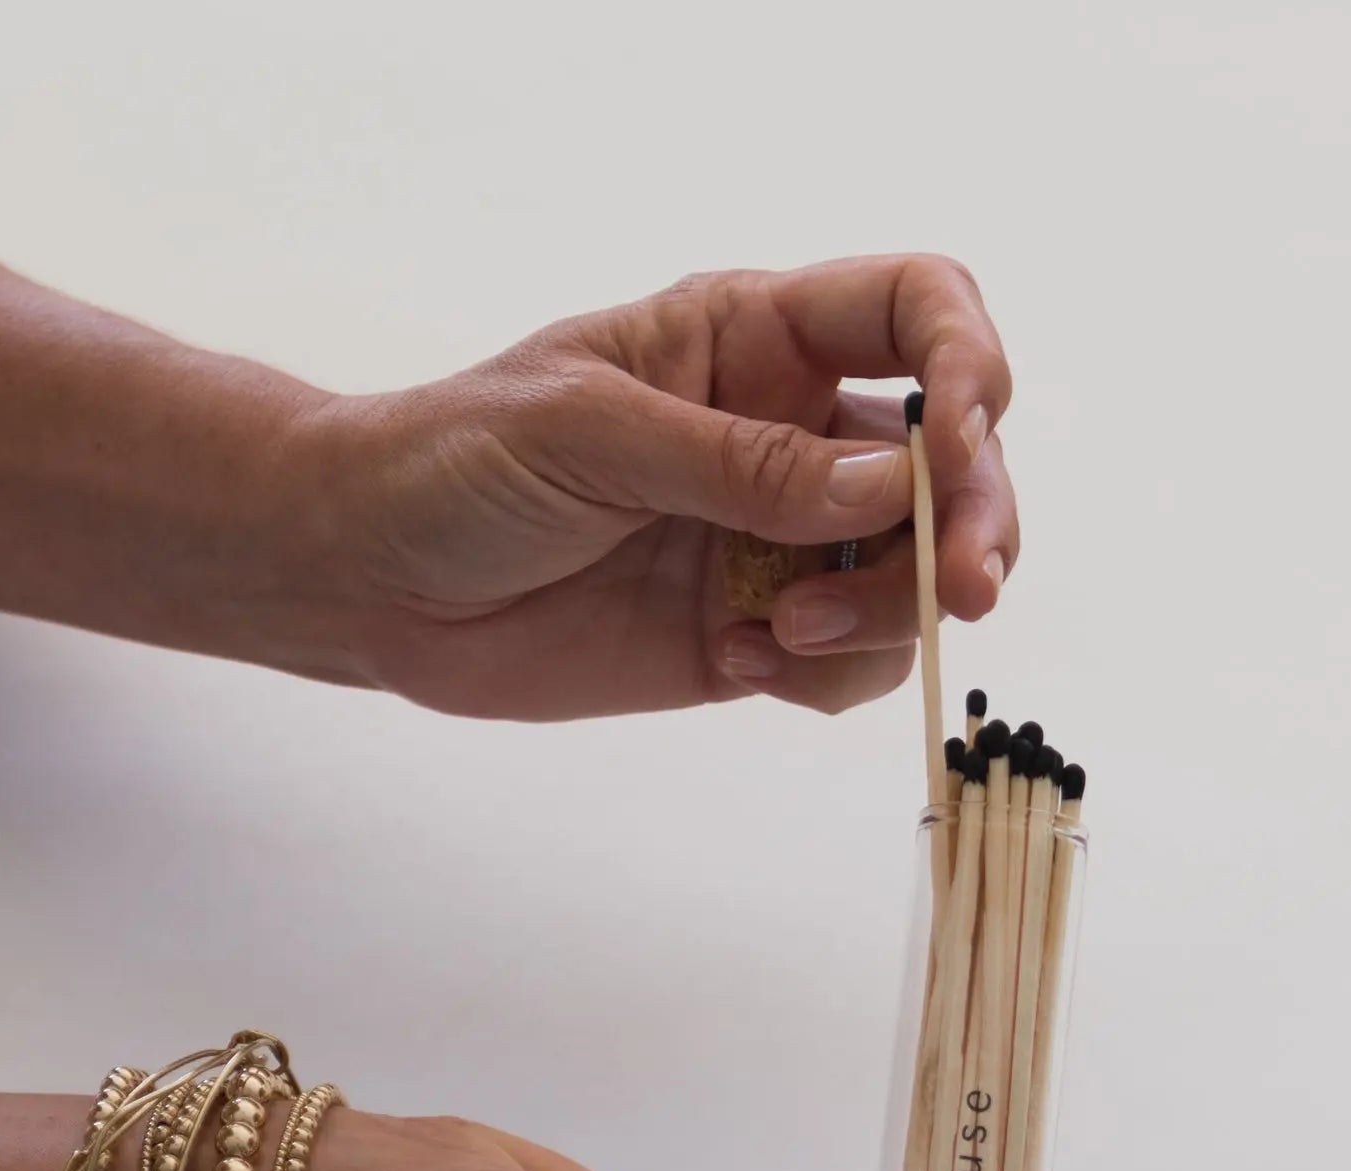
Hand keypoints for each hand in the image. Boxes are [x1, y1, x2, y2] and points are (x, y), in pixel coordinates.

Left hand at [305, 256, 1019, 720]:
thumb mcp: (589, 433)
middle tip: (960, 593)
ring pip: (917, 576)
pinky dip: (825, 676)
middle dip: (976, 525)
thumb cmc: (455, 464)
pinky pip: (854, 662)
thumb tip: (899, 485)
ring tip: (773, 635)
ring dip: (881, 617)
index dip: (969, 365)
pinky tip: (735, 662)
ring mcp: (781, 542)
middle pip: (955, 462)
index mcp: (756, 340)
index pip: (916, 313)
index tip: (960, 445)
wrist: (374, 585)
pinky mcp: (761, 635)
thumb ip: (741, 463)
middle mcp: (790, 434)